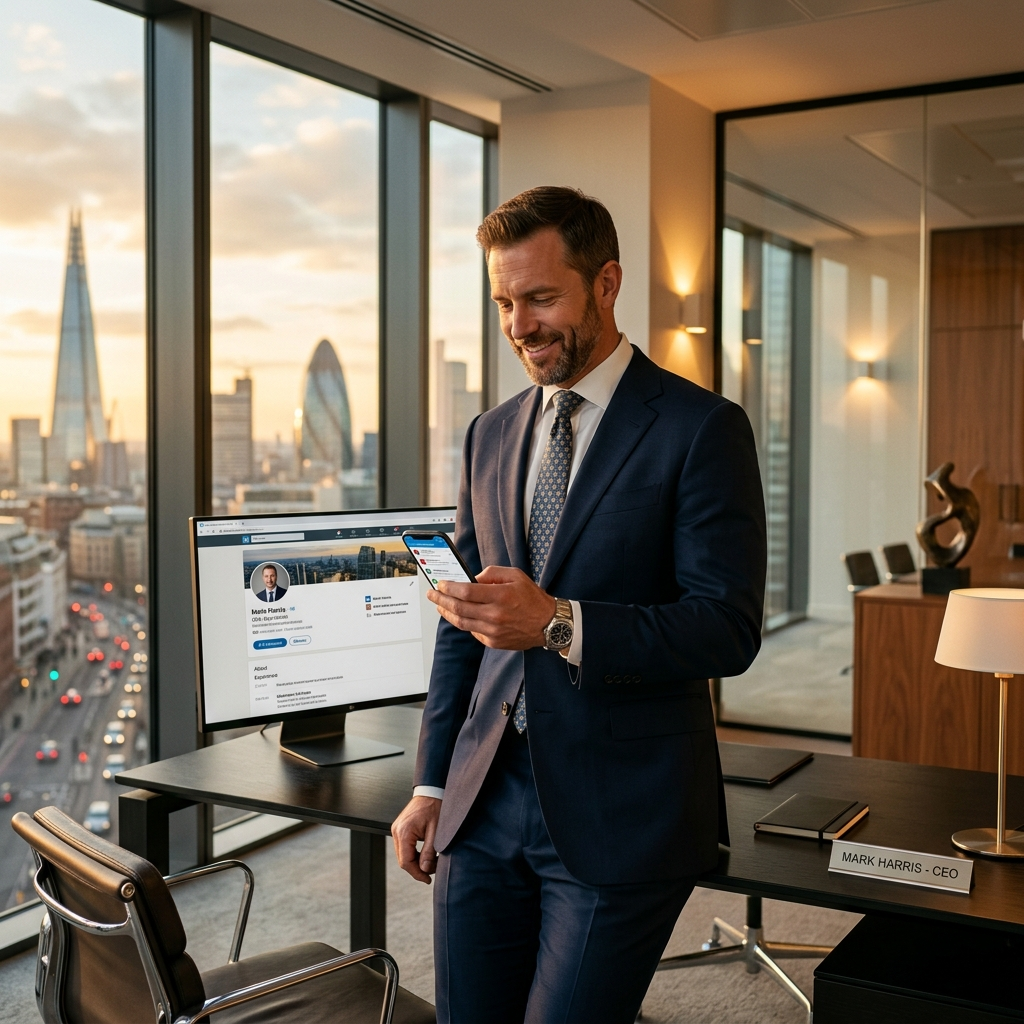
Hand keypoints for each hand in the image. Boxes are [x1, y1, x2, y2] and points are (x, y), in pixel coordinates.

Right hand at [392, 795, 440, 883]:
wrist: (432, 791)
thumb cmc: (435, 806)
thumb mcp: (436, 831)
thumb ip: (429, 852)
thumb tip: (425, 869)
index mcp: (404, 831)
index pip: (406, 862)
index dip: (417, 873)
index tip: (428, 879)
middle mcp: (396, 831)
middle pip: (403, 860)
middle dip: (417, 868)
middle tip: (432, 871)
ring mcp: (397, 829)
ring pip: (403, 855)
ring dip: (416, 861)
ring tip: (431, 861)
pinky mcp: (400, 828)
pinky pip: (404, 847)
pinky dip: (414, 853)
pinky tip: (425, 854)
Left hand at [428, 565, 555, 649]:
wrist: (549, 624)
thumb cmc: (533, 599)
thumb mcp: (515, 576)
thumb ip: (492, 574)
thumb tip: (472, 578)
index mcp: (501, 596)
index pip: (466, 591)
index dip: (450, 588)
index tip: (441, 584)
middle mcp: (495, 615)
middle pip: (459, 608)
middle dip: (441, 600)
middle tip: (432, 594)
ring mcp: (493, 631)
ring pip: (462, 622)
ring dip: (447, 613)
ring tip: (439, 605)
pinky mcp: (493, 642)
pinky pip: (472, 631)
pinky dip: (463, 622)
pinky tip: (458, 615)